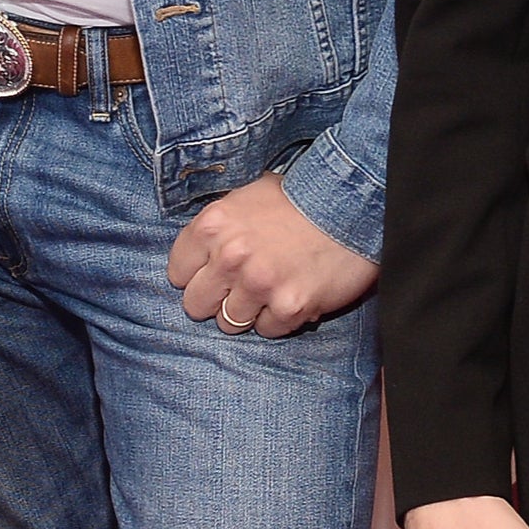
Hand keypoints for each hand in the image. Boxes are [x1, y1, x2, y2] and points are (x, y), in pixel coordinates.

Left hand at [165, 171, 377, 336]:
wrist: (351, 205)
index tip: (212, 273)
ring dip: (247, 311)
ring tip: (268, 290)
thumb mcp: (246, 198)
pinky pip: (267, 330)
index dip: (195, 275)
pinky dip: (278, 318)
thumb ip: (219, 228)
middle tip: (238, 288)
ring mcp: (259, 284)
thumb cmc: (298, 199)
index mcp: (213, 225)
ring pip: (229, 323)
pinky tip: (291, 294)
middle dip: (216, 299)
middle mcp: (229, 256)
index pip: (177, 271)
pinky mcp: (289, 307)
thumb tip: (199, 256)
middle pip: (195, 304)